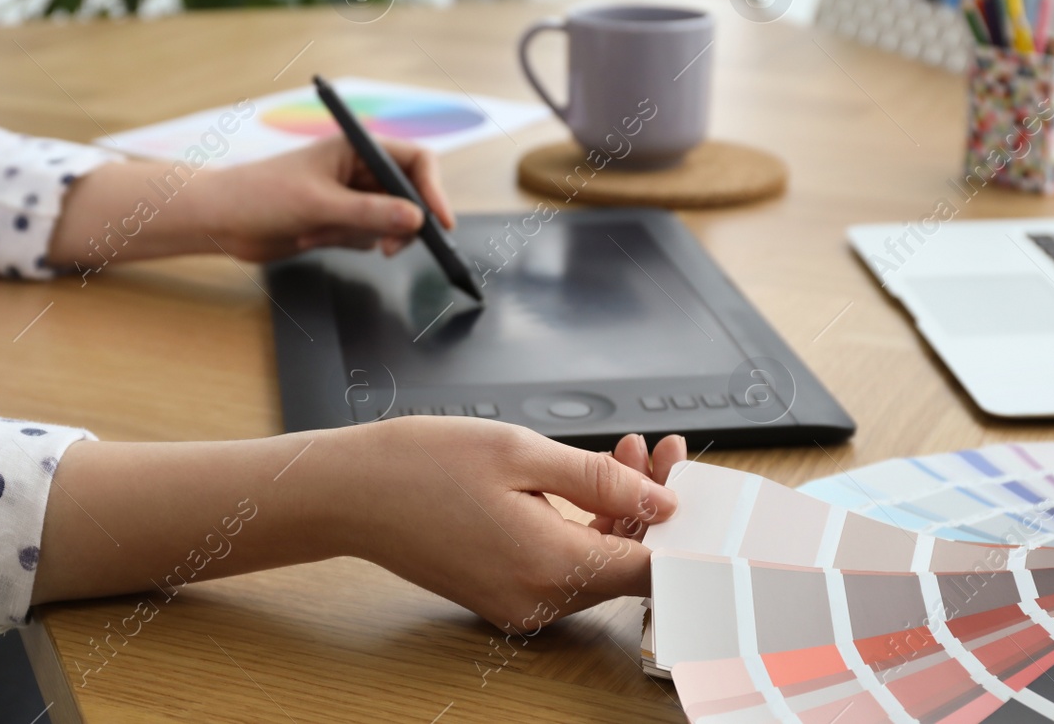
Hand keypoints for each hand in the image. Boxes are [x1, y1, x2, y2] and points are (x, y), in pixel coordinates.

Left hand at [196, 134, 454, 261]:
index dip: (433, 190)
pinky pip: (367, 238)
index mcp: (356, 148)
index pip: (415, 161)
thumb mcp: (319, 204)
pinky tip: (311, 237)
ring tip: (319, 232)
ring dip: (362, 235)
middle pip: (408, 196)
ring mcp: (351, 197)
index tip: (439, 222)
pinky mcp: (340, 222)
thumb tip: (416, 220)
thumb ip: (370, 213)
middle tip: (389, 246)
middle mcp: (359, 170)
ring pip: (388, 222)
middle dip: (399, 222)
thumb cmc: (260, 195)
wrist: (221, 220)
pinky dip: (346, 243)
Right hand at [321, 417, 686, 630]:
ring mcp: (520, 602)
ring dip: (621, 511)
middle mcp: (538, 600)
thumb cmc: (421, 465)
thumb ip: (602, 480)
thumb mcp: (523, 452)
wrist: (350, 492)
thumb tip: (662, 502)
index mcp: (550, 567)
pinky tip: (588, 479)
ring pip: (598, 563)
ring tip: (624, 452)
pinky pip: (564, 565)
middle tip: (660, 451)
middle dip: (652, 506)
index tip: (702, 496)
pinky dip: (585, 525)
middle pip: (627, 565)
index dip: (684, 533)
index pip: (651, 571)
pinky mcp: (504, 594)